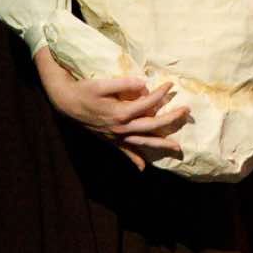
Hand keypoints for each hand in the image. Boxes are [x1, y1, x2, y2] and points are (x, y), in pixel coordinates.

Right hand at [34, 48, 187, 168]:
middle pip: (151, 125)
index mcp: (121, 113)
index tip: (171, 85)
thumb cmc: (84, 91)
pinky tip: (142, 168)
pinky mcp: (110, 139)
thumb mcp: (102, 84)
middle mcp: (121, 128)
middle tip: (186, 112)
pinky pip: (124, 152)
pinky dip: (133, 160)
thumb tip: (144, 84)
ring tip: (178, 148)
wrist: (66, 102)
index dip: (161, 93)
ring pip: (142, 142)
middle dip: (170, 119)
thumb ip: (124, 85)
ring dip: (160, 144)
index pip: (148, 103)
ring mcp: (116, 136)